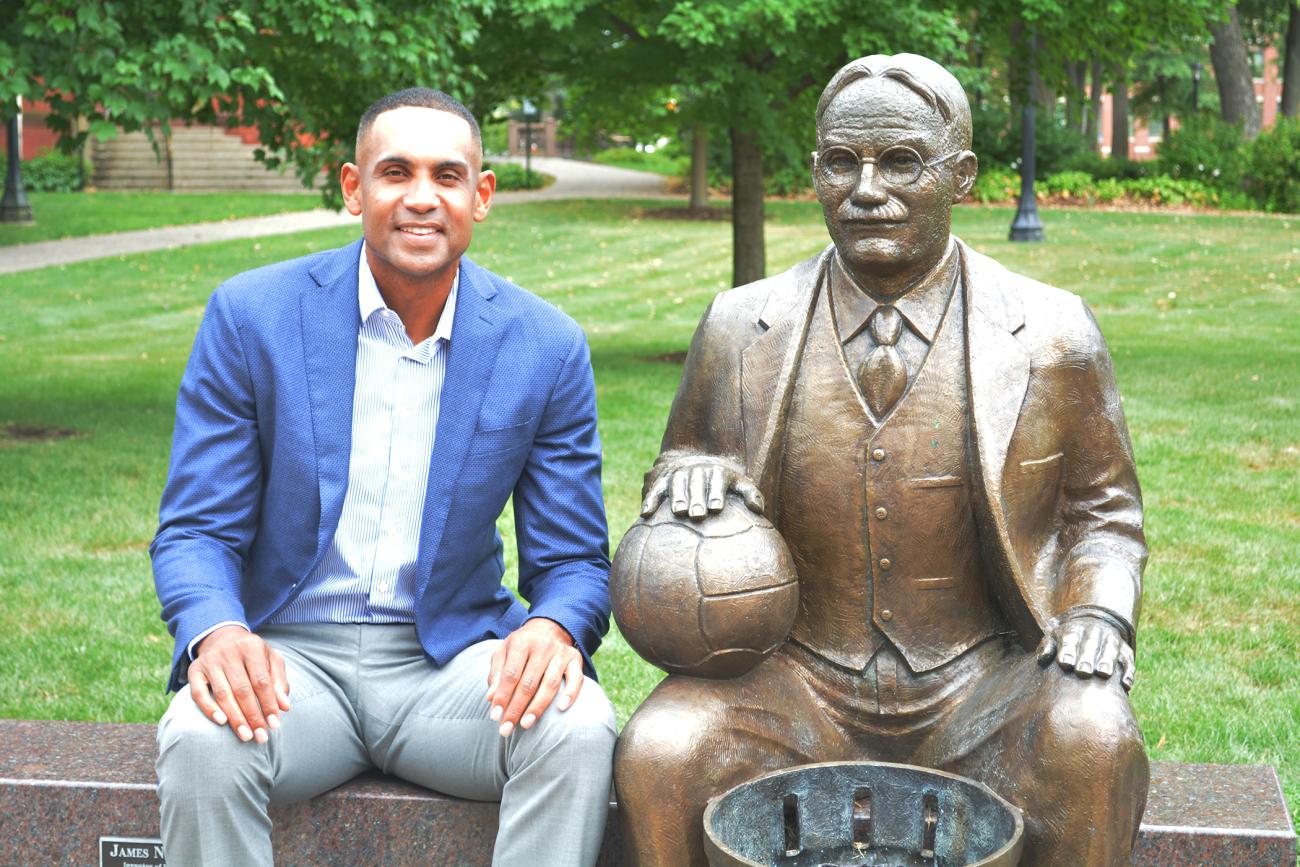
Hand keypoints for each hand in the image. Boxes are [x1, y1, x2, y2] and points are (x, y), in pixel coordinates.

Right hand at [187, 626, 290, 742]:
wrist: (221, 637)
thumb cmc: (252, 654)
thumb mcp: (270, 659)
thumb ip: (279, 681)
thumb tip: (284, 706)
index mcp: (251, 646)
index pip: (261, 681)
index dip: (268, 704)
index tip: (275, 724)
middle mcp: (229, 652)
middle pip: (242, 689)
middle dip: (253, 716)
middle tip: (261, 737)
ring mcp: (210, 661)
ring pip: (223, 693)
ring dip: (235, 718)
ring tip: (245, 736)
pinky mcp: (194, 670)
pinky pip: (198, 693)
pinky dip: (209, 708)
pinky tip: (221, 722)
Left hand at [486, 618, 582, 736]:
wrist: (548, 627)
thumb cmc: (521, 646)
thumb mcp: (503, 652)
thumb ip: (496, 673)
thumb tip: (491, 698)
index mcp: (521, 642)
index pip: (511, 673)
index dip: (503, 696)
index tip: (495, 716)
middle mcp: (542, 646)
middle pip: (528, 682)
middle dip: (516, 708)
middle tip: (507, 729)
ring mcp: (560, 653)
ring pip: (550, 683)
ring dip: (538, 706)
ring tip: (526, 724)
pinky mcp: (575, 659)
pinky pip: (576, 678)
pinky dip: (570, 693)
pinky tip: (561, 708)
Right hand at [640, 456, 763, 519]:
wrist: (701, 464)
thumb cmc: (726, 483)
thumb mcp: (740, 484)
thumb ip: (751, 494)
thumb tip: (758, 509)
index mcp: (717, 471)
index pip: (717, 480)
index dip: (716, 493)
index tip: (716, 508)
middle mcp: (697, 470)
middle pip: (696, 483)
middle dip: (696, 498)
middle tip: (697, 515)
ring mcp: (679, 473)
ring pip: (676, 484)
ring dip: (677, 497)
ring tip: (678, 513)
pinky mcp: (664, 480)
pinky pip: (656, 490)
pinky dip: (650, 500)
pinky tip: (646, 515)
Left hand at [1037, 613, 1135, 690]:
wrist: (1094, 623)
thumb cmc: (1068, 638)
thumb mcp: (1054, 637)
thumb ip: (1047, 647)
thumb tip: (1042, 659)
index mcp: (1074, 630)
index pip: (1070, 639)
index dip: (1068, 651)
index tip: (1065, 664)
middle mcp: (1094, 632)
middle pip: (1091, 645)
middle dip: (1087, 658)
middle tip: (1083, 672)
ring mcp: (1111, 640)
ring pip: (1111, 650)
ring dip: (1108, 661)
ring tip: (1104, 674)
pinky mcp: (1125, 650)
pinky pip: (1129, 660)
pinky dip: (1129, 672)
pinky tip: (1126, 684)